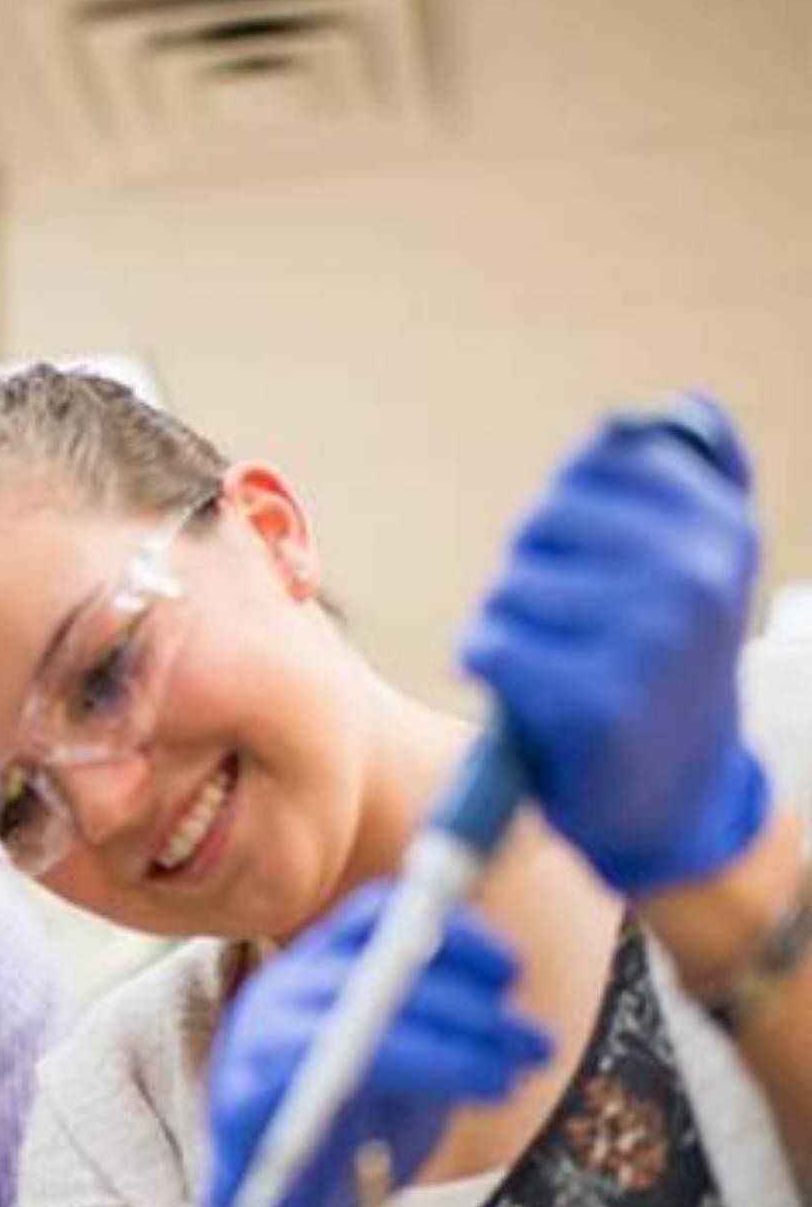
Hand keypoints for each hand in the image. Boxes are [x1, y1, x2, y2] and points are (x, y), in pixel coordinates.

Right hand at [204, 885, 552, 1206]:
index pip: (379, 917)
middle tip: (534, 1041)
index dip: (451, 931)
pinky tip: (476, 1090)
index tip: (511, 970)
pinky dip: (426, 1067)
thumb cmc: (343, 1138)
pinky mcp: (248, 1093)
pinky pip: (342, 1064)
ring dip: (457, 1042)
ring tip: (511, 1075)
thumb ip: (434, 1021)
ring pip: (371, 1012)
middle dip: (472, 1002)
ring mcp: (260, 1038)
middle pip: (383, 963)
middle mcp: (283, 989)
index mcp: (315, 971)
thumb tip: (505, 989)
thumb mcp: (400, 1065)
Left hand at [461, 396, 769, 892]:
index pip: (605, 453)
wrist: (671, 799)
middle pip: (545, 519)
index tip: (596, 560)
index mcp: (724, 529)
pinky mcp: (594, 700)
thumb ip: (690, 481)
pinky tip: (521, 690)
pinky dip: (482, 662)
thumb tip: (683, 407)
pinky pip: (489, 642)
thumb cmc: (659, 667)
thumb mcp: (699, 568)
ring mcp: (649, 639)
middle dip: (535, 567)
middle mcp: (697, 576)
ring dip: (507, 623)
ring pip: (509, 585)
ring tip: (554, 662)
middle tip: (570, 624)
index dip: (573, 508)